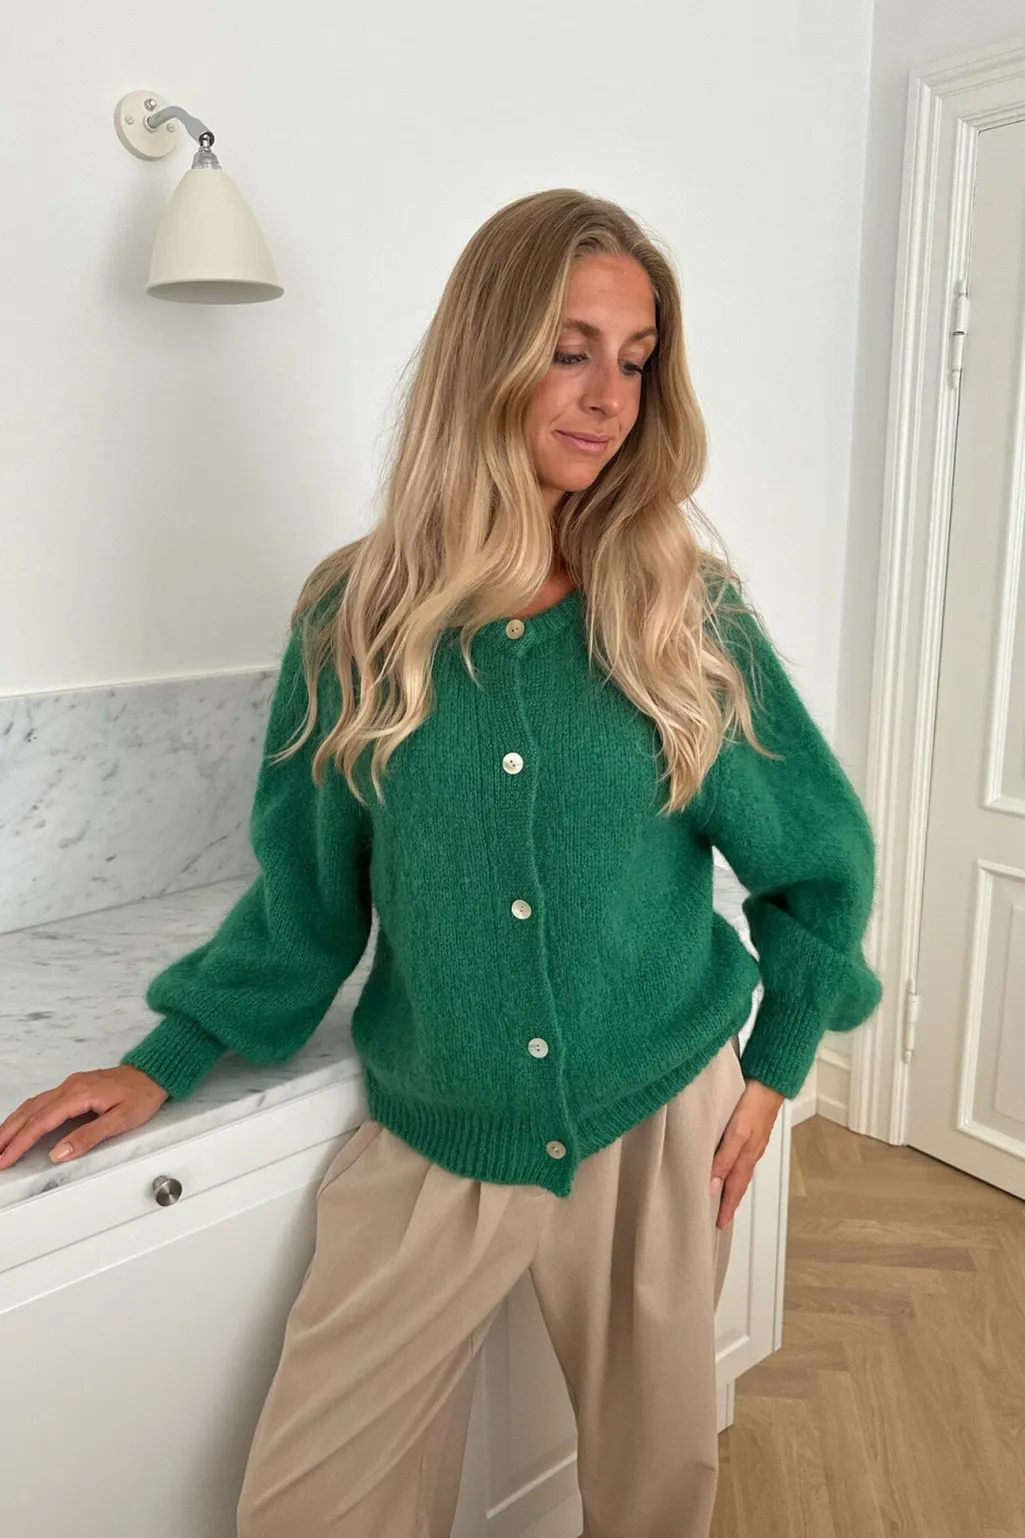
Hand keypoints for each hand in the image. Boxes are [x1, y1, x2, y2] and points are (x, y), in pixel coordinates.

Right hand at [0, 1066, 168, 1170]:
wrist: (155, 1073)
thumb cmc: (142, 1097)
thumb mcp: (121, 1120)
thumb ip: (88, 1137)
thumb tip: (58, 1153)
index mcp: (79, 1094)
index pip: (42, 1122)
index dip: (21, 1143)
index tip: (5, 1159)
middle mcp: (69, 1086)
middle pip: (30, 1111)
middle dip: (8, 1134)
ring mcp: (70, 1085)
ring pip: (33, 1104)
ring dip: (13, 1124)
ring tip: (0, 1143)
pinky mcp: (73, 1086)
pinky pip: (42, 1101)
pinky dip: (26, 1115)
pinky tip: (19, 1124)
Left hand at [710, 1077, 784, 1228]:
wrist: (770, 1080)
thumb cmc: (753, 1104)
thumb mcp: (736, 1133)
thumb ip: (723, 1158)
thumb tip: (711, 1185)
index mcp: (746, 1157)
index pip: (734, 1189)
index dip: (726, 1208)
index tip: (719, 1225)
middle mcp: (750, 1152)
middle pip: (738, 1183)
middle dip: (730, 1201)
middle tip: (719, 1217)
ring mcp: (752, 1141)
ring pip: (739, 1170)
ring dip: (731, 1185)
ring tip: (721, 1196)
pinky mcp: (751, 1130)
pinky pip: (740, 1156)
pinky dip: (733, 1166)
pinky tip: (727, 1163)